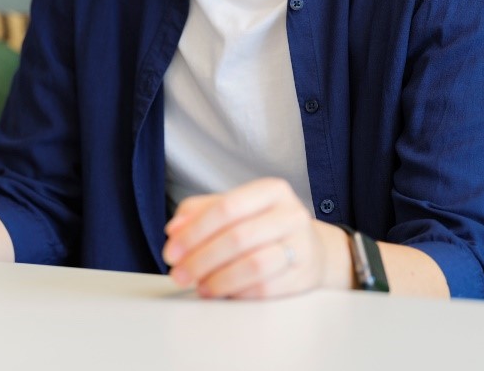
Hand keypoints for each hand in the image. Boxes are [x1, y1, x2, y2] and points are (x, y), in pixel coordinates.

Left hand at [162, 178, 332, 298]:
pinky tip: (221, 294)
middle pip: (238, 238)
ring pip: (254, 265)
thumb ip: (199, 212)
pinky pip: (267, 289)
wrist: (312, 249)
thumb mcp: (235, 208)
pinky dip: (238, 293)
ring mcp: (302, 246)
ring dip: (219, 279)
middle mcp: (291, 214)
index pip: (226, 208)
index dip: (194, 232)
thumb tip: (174, 230)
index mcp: (271, 190)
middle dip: (201, 260)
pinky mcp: (304, 276)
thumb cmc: (263, 225)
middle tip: (179, 275)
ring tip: (200, 287)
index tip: (171, 252)